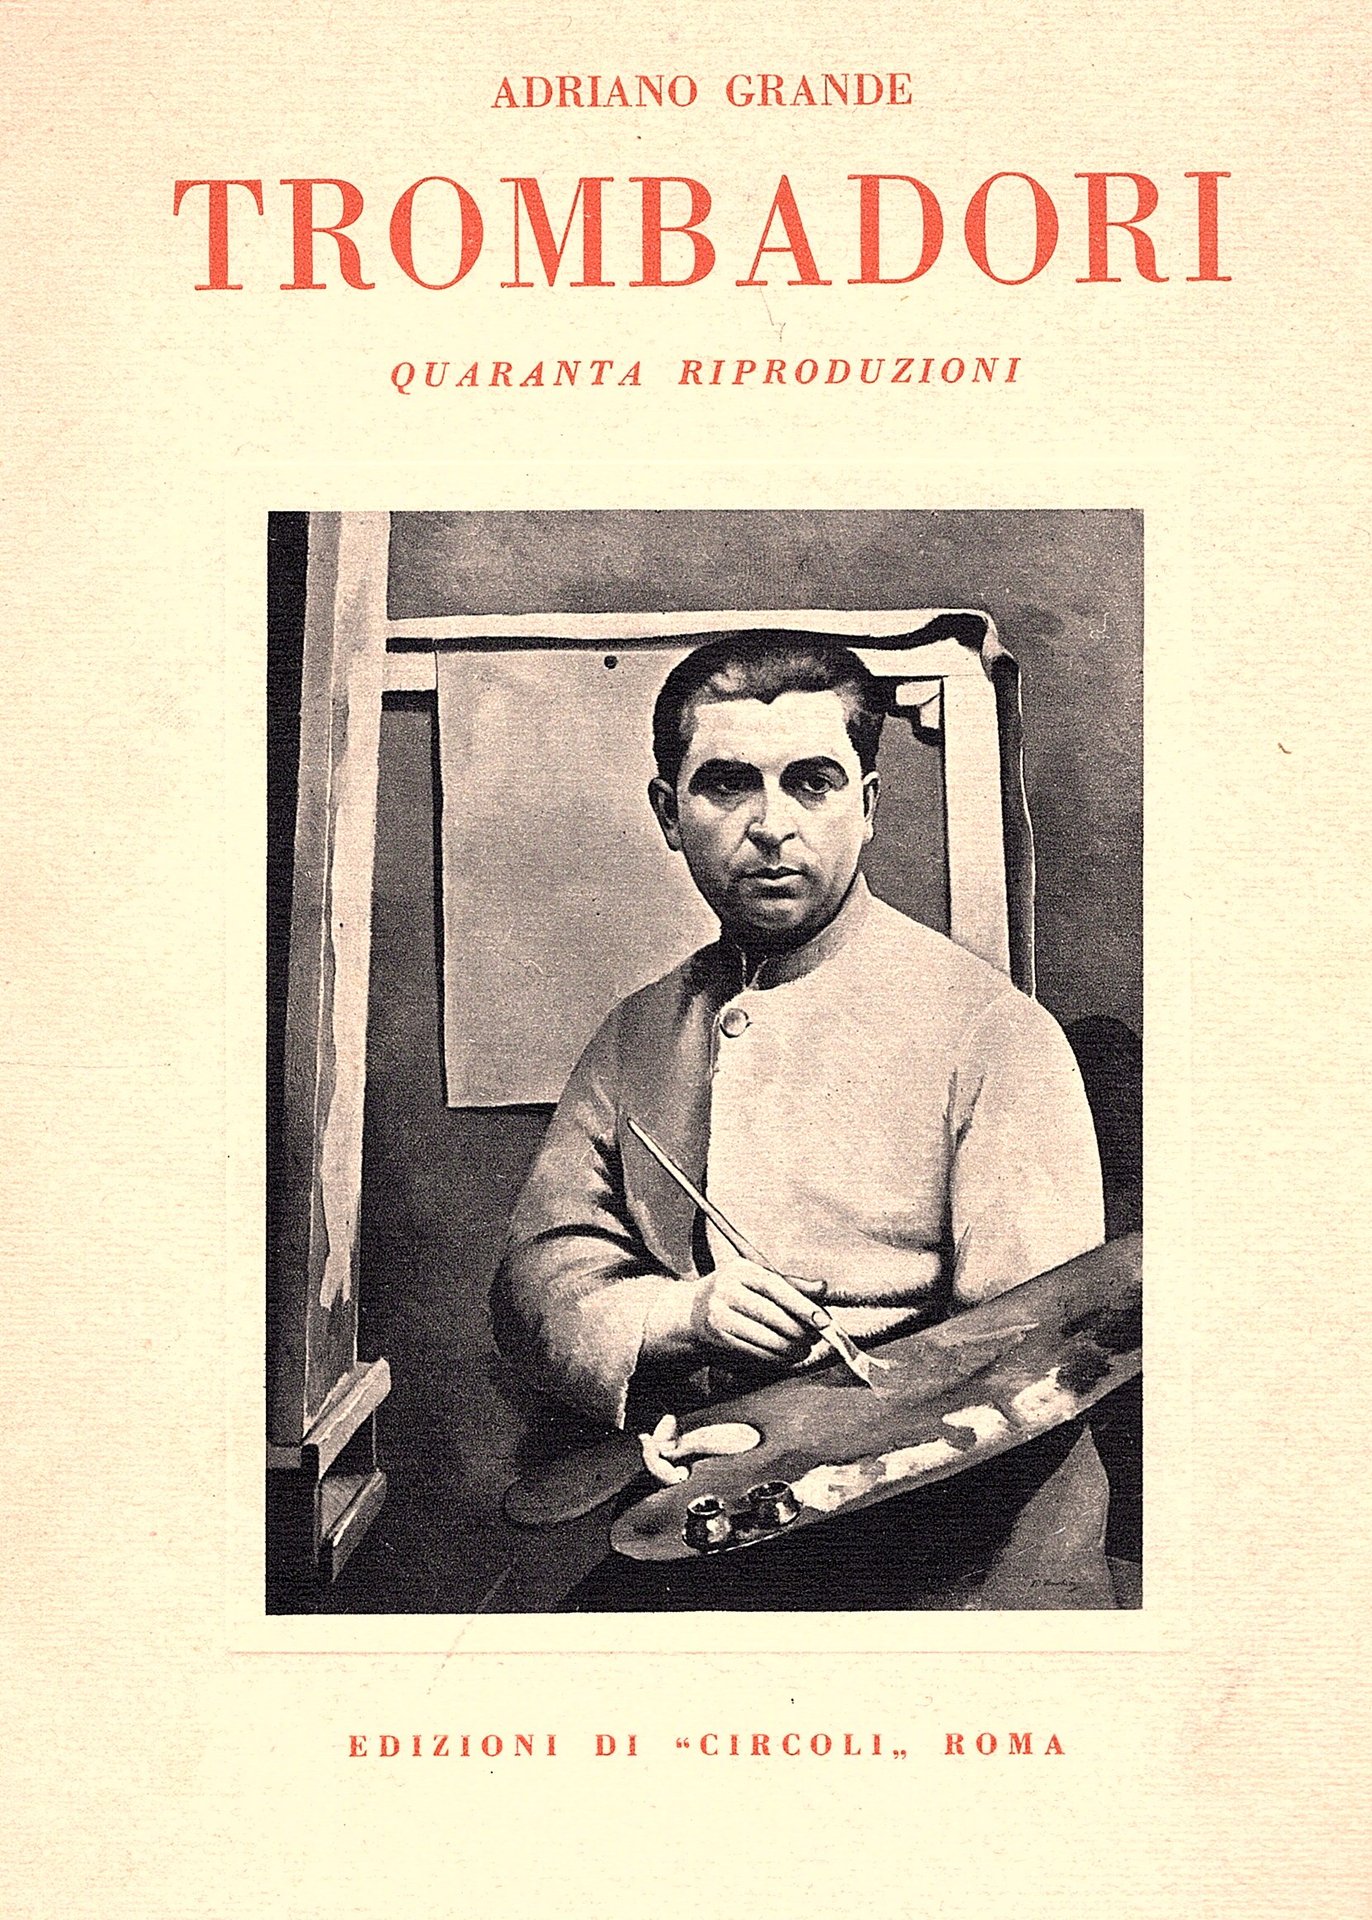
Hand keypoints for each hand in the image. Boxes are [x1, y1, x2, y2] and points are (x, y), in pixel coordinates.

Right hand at [687, 1254, 827, 1363]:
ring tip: (803, 1350)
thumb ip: (790, 1284)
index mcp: (740, 1270)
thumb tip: (822, 1287)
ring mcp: (719, 1315)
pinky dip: (775, 1358)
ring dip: (791, 1349)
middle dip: (800, 1332)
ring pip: (766, 1338)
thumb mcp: (755, 1279)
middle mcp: (726, 1290)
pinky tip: (785, 1357)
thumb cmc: (732, 1293)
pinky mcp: (718, 1338)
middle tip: (815, 1339)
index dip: (802, 1305)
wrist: (689, 1313)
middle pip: (773, 1315)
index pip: (776, 1287)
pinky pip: (755, 1352)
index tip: (823, 1321)